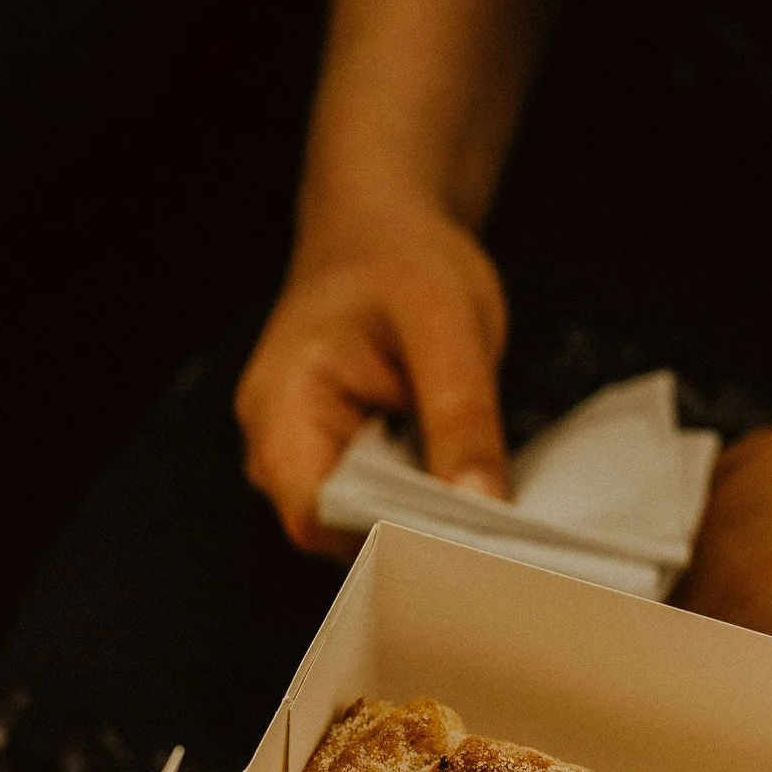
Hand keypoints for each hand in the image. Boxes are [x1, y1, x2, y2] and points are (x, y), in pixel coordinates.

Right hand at [235, 199, 510, 554]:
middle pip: (338, 534)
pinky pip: (379, 509)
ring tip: (483, 511)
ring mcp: (304, 460)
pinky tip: (465, 491)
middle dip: (415, 538)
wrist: (381, 229)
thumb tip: (480, 504)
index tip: (464, 542)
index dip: (390, 538)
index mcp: (282, 408)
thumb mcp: (447, 323)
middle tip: (494, 538)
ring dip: (423, 525)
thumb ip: (462, 414)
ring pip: (362, 529)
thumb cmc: (401, 258)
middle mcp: (277, 447)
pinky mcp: (340, 465)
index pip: (318, 516)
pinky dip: (424, 508)